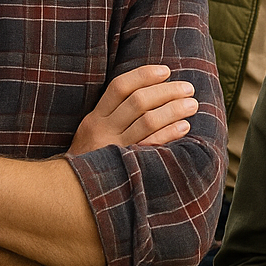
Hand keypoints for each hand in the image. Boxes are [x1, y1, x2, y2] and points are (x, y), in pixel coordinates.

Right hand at [69, 65, 198, 154]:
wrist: (73, 194)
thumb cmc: (91, 159)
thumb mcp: (93, 133)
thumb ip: (113, 115)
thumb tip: (150, 90)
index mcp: (95, 118)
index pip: (120, 87)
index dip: (144, 75)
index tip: (166, 71)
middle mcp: (102, 131)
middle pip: (138, 101)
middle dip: (167, 91)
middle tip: (188, 88)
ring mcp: (114, 149)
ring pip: (148, 121)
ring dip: (174, 109)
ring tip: (192, 104)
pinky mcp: (126, 167)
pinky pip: (152, 145)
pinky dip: (170, 133)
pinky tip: (184, 126)